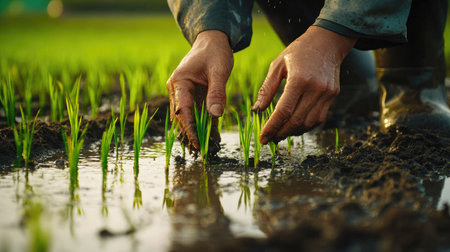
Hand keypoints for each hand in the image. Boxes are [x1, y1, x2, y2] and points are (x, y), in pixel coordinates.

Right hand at [166, 30, 232, 150]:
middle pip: (182, 118)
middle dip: (191, 135)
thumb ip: (217, 92)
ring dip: (197, 134)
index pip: (183, 110)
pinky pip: (198, 115)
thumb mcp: (219, 71)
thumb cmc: (215, 53)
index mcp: (179, 82)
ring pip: (188, 120)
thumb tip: (215, 114)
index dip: (190, 128)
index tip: (198, 143)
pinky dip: (205, 127)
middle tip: (203, 152)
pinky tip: (214, 139)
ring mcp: (184, 95)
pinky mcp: (194, 98)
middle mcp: (177, 90)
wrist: (213, 42)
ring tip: (209, 150)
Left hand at [252, 26, 356, 143]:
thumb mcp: (277, 65)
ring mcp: (326, 93)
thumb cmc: (299, 52)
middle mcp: (315, 89)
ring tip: (280, 134)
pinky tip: (295, 126)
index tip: (263, 137)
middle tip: (269, 139)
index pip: (284, 111)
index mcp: (299, 79)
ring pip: (308, 123)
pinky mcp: (332, 96)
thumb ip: (267, 88)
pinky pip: (319, 119)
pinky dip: (306, 126)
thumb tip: (256, 110)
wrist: (328, 42)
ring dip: (293, 132)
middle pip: (296, 121)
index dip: (272, 127)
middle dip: (280, 133)